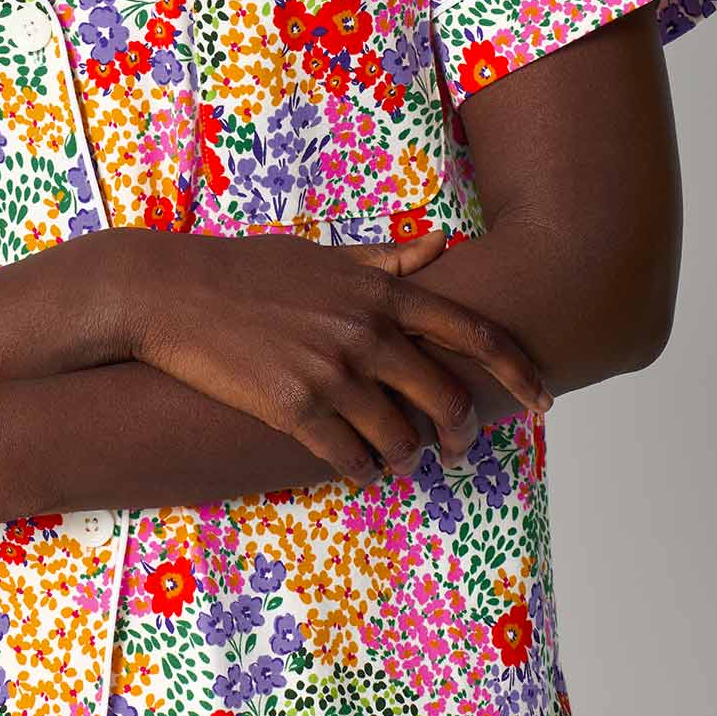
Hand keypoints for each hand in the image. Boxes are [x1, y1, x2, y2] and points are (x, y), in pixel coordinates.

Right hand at [121, 228, 552, 486]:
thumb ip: (387, 260)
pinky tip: (358, 467)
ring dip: (407, 456)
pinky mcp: (294, 409)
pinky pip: (351, 459)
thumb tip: (440, 245)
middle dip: (461, 431)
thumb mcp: (323, 255)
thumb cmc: (248, 270)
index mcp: (379, 290)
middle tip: (456, 447)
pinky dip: (362, 470)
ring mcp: (331, 372)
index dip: (519, 371)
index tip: (544, 399)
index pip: (473, 334)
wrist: (172, 292)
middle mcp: (366, 331)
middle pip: (447, 398)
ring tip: (398, 457)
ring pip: (402, 439)